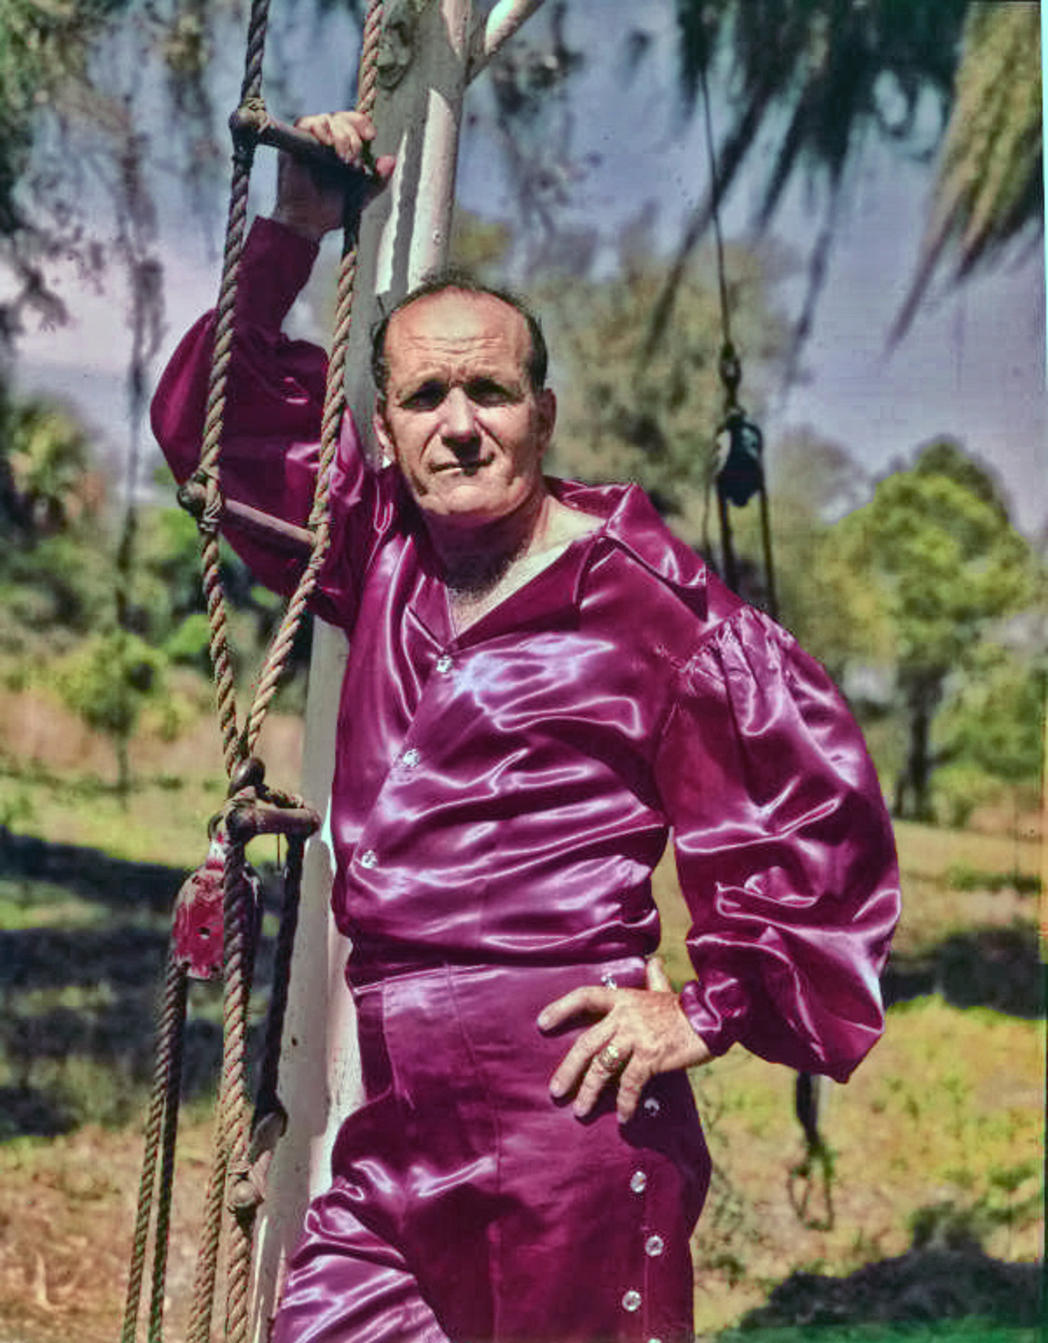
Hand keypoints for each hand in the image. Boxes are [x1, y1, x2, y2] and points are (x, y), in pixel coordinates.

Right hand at [273, 111, 394, 241]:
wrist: (310, 223)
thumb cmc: (333, 210)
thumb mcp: (362, 194)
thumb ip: (377, 179)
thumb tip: (391, 160)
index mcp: (343, 148)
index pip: (353, 123)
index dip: (362, 124)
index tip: (371, 135)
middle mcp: (326, 141)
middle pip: (341, 119)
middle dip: (351, 134)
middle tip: (352, 158)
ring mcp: (310, 141)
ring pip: (326, 119)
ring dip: (338, 133)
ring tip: (342, 155)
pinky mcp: (294, 144)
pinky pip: (305, 123)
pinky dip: (317, 128)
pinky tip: (326, 141)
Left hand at [538, 956, 711, 1123]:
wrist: (713, 1018)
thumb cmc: (686, 1009)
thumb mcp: (665, 991)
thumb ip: (654, 979)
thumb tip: (654, 962)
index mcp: (623, 999)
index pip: (585, 997)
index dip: (562, 1008)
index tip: (542, 1022)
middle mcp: (625, 1016)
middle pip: (587, 1042)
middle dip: (569, 1069)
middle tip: (556, 1090)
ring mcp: (637, 1036)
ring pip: (603, 1066)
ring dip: (589, 1090)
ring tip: (579, 1110)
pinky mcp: (651, 1056)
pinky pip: (631, 1082)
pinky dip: (625, 1101)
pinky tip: (623, 1117)